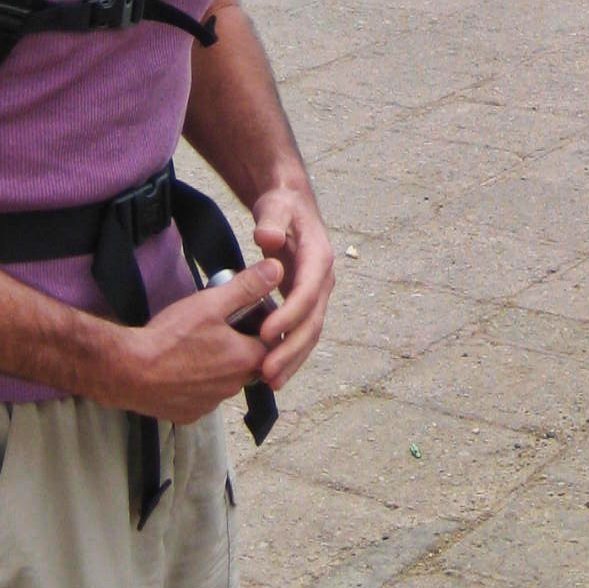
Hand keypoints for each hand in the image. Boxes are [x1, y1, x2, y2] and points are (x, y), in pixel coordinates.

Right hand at [114, 257, 282, 422]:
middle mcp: (233, 388)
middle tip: (219, 328)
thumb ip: (246, 286)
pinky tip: (180, 368)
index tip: (244, 316)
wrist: (128, 371)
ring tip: (197, 346)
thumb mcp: (211, 303)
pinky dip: (197, 384)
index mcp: (245, 360)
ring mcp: (210, 404)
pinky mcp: (189, 414)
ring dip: (218, 366)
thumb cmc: (170, 337)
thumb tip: (276, 269)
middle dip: (239, 347)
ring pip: (225, 382)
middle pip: (249, 364)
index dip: (260, 328)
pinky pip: (202, 397)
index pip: (270, 344)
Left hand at [249, 183, 334, 388]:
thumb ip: (270, 222)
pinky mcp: (307, 302)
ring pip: (310, 332)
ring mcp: (317, 293)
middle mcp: (323, 280)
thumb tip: (266, 238)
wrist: (292, 206)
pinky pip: (302, 331)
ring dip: (293, 358)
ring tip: (271, 381)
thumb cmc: (282, 207)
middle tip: (268, 372)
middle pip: (312, 321)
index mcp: (318, 258)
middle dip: (292, 349)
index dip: (289, 315)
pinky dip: (291, 352)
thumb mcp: (275, 207)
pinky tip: (273, 371)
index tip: (266, 334)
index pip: (307, 292)